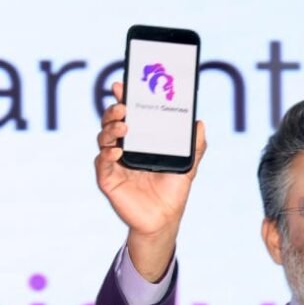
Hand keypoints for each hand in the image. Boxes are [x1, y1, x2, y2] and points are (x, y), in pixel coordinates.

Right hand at [95, 81, 206, 279]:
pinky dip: (107, 155)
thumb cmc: (173, 191)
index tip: (123, 85)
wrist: (165, 219)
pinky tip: (117, 152)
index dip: (122, 98)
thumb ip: (195, 146)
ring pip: (103, 138)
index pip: (127, 115)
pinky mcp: (108, 180)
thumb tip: (200, 123)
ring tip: (124, 127)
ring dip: (110, 129)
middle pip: (111, 122)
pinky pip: (101, 163)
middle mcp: (123, 149)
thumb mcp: (188, 165)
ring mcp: (113, 163)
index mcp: (139, 141)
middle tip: (123, 107)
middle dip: (113, 111)